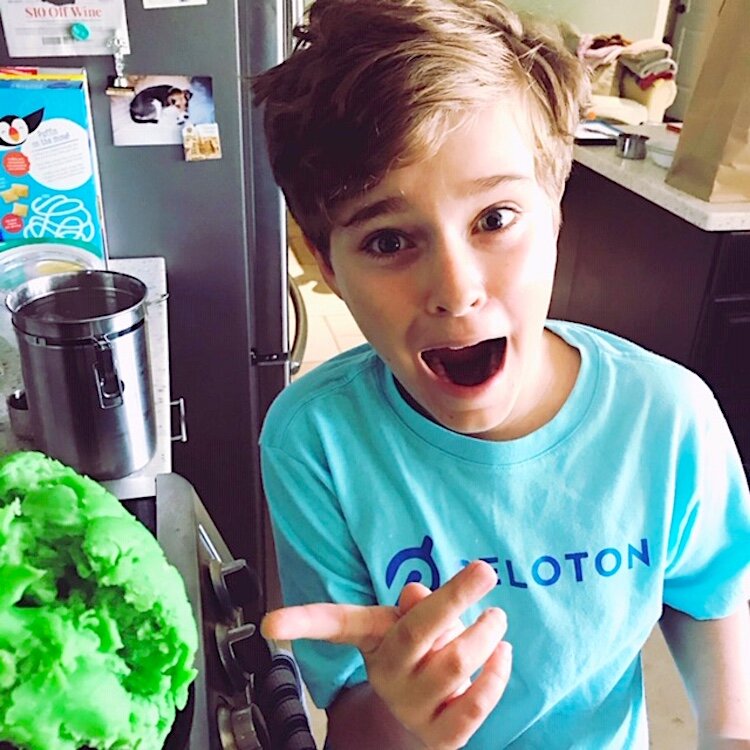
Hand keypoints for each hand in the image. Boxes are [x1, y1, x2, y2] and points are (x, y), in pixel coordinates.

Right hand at [261, 561, 512, 749]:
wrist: (426, 715)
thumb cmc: (420, 653)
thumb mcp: (411, 622)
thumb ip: (415, 604)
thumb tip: (418, 593)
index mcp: (372, 641)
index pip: (334, 625)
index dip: (299, 622)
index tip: (268, 624)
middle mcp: (387, 675)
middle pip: (418, 631)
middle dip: (455, 597)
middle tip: (484, 571)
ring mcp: (413, 708)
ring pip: (457, 661)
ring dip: (485, 633)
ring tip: (495, 618)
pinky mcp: (443, 737)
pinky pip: (476, 705)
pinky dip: (497, 674)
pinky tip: (503, 654)